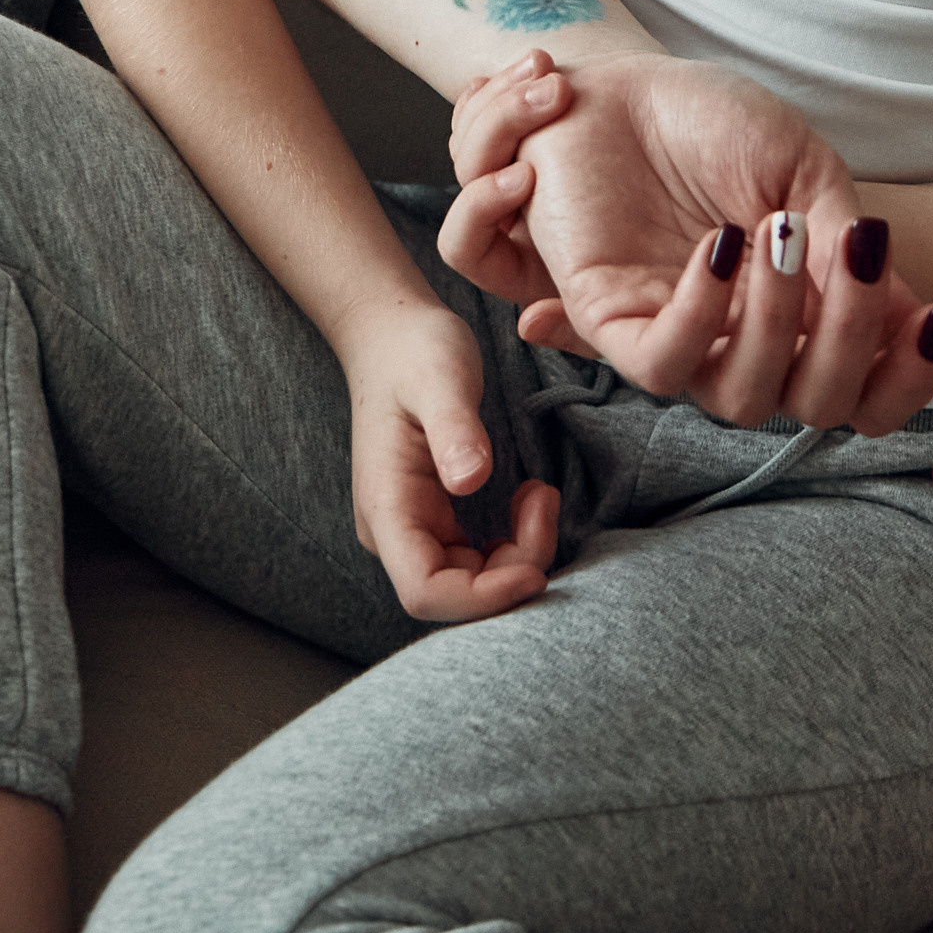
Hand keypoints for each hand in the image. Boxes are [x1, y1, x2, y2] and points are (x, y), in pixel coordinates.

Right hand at [341, 299, 559, 622]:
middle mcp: (394, 530)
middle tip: (544, 500)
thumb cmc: (414, 350)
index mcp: (387, 506)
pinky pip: (477, 559)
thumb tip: (470, 481)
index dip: (481, 598)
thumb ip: (454, 426)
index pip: (424, 592)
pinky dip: (512, 544)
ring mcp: (414, 528)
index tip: (534, 569)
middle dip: (512, 570)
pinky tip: (528, 500)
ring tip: (540, 494)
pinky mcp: (435, 519)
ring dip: (517, 556)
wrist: (392, 333)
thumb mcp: (440, 375)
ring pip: (470, 581)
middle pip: (454, 593)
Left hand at [439, 52, 932, 434]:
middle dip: (852, 336)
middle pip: (818, 406)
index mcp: (804, 318)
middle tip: (857, 248)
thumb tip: (910, 317)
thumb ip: (845, 246)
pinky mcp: (612, 320)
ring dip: (778, 323)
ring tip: (783, 231)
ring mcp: (681, 338)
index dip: (911, 379)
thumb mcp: (803, 170)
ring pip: (743, 400)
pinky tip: (721, 248)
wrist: (626, 82)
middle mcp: (746, 344)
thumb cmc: (716, 126)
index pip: (867, 396)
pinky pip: (661, 364)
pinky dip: (700, 316)